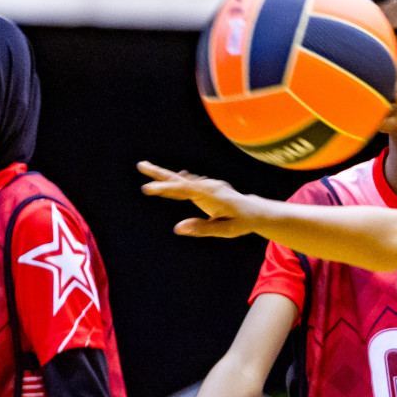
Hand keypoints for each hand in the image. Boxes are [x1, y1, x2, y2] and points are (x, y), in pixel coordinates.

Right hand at [138, 162, 262, 237]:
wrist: (256, 211)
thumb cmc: (242, 222)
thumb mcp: (226, 230)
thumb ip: (202, 229)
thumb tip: (177, 228)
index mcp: (212, 195)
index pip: (184, 190)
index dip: (164, 189)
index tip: (147, 189)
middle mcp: (208, 186)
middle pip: (179, 180)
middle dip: (159, 173)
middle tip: (140, 165)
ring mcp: (207, 185)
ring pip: (181, 180)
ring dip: (164, 175)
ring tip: (145, 168)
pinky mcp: (206, 188)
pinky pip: (187, 184)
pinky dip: (175, 181)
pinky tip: (169, 179)